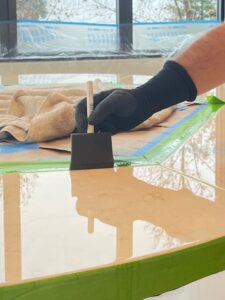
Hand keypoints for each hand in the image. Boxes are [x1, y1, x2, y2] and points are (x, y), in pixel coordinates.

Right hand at [74, 61, 196, 133]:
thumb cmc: (129, 100)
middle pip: (83, 122)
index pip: (80, 109)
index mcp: (94, 101)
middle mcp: (96, 112)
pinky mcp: (109, 129)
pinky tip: (116, 129)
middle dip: (85, 129)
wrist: (143, 106)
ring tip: (112, 128)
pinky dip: (105, 136)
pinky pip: (102, 135)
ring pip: (92, 131)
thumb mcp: (116, 100)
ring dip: (97, 134)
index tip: (85, 126)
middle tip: (91, 136)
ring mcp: (102, 121)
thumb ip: (103, 109)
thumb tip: (90, 122)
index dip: (79, 118)